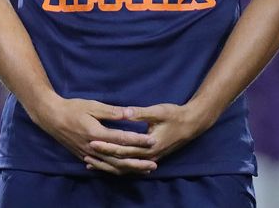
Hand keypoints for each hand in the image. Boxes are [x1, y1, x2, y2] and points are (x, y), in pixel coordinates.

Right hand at [29, 97, 156, 175]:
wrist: (50, 117)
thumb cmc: (72, 108)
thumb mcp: (92, 106)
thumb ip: (112, 112)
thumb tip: (130, 113)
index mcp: (96, 133)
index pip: (122, 139)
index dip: (138, 140)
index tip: (152, 140)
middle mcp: (94, 147)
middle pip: (119, 158)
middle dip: (138, 161)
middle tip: (154, 164)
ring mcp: (88, 154)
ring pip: (112, 166)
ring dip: (130, 170)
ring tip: (144, 170)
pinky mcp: (84, 157)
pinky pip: (102, 167)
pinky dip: (115, 171)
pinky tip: (124, 171)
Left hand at [84, 102, 211, 174]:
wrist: (192, 124)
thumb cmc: (175, 115)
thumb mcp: (159, 111)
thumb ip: (141, 113)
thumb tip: (126, 112)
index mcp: (151, 144)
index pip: (124, 148)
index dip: (108, 145)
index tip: (92, 141)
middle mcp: (150, 156)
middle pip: (123, 159)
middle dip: (104, 156)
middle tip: (86, 152)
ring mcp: (151, 159)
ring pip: (126, 166)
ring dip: (108, 165)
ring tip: (90, 162)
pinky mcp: (150, 158)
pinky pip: (131, 166)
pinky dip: (117, 166)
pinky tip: (105, 165)